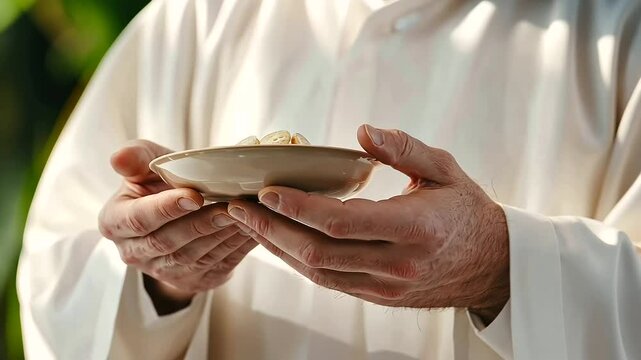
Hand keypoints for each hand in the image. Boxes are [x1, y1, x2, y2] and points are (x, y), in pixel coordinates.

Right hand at [98, 140, 256, 313]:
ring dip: (220, 236)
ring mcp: (162, 272)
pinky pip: (213, 267)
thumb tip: (118, 158)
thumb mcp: (147, 165)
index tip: (194, 195)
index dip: (166, 208)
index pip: (139, 219)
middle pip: (167, 242)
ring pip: (193, 258)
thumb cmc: (160, 183)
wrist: (179, 212)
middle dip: (200, 224)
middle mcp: (133, 254)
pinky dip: (233, 247)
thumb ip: (136, 157)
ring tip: (243, 215)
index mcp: (114, 223)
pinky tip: (250, 228)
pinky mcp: (190, 282)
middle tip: (228, 206)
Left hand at [227, 125, 508, 323]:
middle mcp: (397, 264)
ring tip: (249, 223)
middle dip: (272, 229)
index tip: (265, 190)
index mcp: (414, 228)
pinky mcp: (380, 297)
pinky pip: (330, 281)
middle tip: (239, 207)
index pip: (341, 222)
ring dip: (278, 248)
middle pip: (318, 252)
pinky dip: (299, 262)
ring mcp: (386, 287)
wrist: (492, 265)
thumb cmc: (468, 211)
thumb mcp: (445, 168)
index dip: (298, 207)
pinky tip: (280, 242)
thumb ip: (404, 148)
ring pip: (318, 272)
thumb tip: (362, 132)